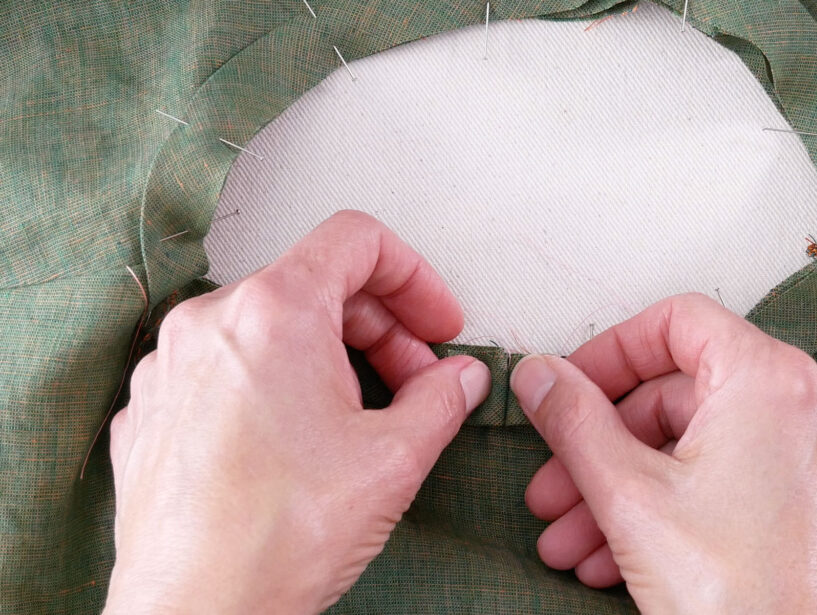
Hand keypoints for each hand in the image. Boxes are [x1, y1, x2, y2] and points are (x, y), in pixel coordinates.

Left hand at [103, 211, 490, 613]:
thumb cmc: (275, 539)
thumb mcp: (394, 459)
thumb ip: (442, 399)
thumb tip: (458, 380)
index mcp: (274, 311)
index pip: (356, 240)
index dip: (414, 276)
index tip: (434, 322)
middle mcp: (211, 322)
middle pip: (316, 285)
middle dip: (380, 330)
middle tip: (415, 384)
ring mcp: (171, 366)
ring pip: (271, 328)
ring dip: (330, 359)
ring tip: (358, 420)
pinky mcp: (153, 409)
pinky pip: (227, 369)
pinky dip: (275, 386)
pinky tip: (299, 443)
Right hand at [511, 294, 816, 613]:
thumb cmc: (742, 600)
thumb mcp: (629, 496)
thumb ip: (574, 420)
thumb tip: (540, 376)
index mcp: (771, 379)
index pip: (676, 323)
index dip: (608, 353)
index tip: (568, 388)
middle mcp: (809, 403)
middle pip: (679, 394)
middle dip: (601, 445)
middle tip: (553, 484)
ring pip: (698, 445)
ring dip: (624, 487)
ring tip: (571, 537)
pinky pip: (731, 478)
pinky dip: (672, 504)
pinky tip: (616, 554)